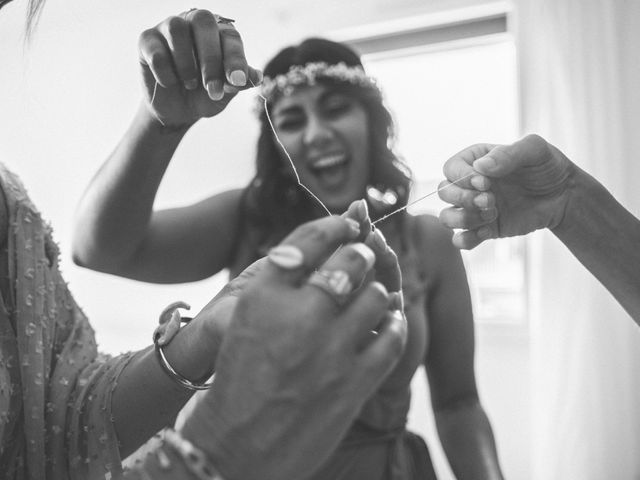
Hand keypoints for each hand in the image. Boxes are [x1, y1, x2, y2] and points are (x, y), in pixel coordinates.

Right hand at [138, 9, 262, 127]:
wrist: (177, 111)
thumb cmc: (205, 95)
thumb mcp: (226, 93)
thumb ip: (238, 82)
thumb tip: (256, 77)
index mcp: (219, 33)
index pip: (230, 36)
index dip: (235, 58)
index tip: (237, 81)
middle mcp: (194, 23)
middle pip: (203, 22)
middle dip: (211, 59)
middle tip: (213, 89)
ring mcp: (168, 28)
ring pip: (176, 29)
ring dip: (186, 63)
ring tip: (190, 84)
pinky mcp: (147, 40)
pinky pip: (156, 50)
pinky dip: (165, 72)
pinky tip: (170, 84)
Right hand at [181, 214, 406, 479]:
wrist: (232, 448)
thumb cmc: (236, 380)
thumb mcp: (244, 320)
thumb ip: (280, 285)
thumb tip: (320, 254)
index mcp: (263, 294)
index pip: (309, 239)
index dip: (336, 225)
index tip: (350, 223)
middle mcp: (297, 314)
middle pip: (349, 260)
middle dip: (360, 255)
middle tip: (362, 258)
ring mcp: (329, 349)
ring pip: (377, 295)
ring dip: (378, 292)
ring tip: (374, 296)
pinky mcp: (354, 383)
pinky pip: (392, 337)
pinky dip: (393, 325)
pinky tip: (387, 324)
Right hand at [438, 134, 573, 248]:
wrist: (564, 196)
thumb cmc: (548, 167)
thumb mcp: (534, 149)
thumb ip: (507, 153)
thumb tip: (481, 167)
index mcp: (476, 161)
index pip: (451, 168)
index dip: (462, 178)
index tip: (486, 182)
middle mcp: (470, 185)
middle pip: (444, 193)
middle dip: (463, 199)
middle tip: (490, 200)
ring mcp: (474, 208)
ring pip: (446, 217)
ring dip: (464, 219)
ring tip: (492, 215)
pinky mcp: (483, 229)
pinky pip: (461, 240)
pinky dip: (468, 239)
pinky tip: (488, 231)